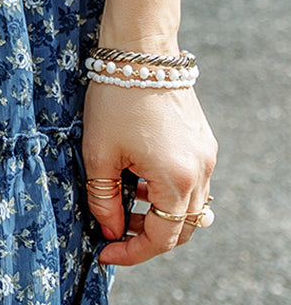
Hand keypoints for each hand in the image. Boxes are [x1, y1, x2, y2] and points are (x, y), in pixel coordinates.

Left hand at [82, 79, 216, 265]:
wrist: (140, 52)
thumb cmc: (115, 100)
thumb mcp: (99, 154)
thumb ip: (104, 201)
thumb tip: (111, 230)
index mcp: (176, 181)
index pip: (160, 239)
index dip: (131, 253)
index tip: (105, 252)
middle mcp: (200, 172)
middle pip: (181, 229)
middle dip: (147, 236)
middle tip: (114, 231)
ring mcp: (206, 157)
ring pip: (189, 207)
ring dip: (159, 214)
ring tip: (124, 202)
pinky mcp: (204, 142)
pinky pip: (191, 182)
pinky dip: (167, 190)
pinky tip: (139, 178)